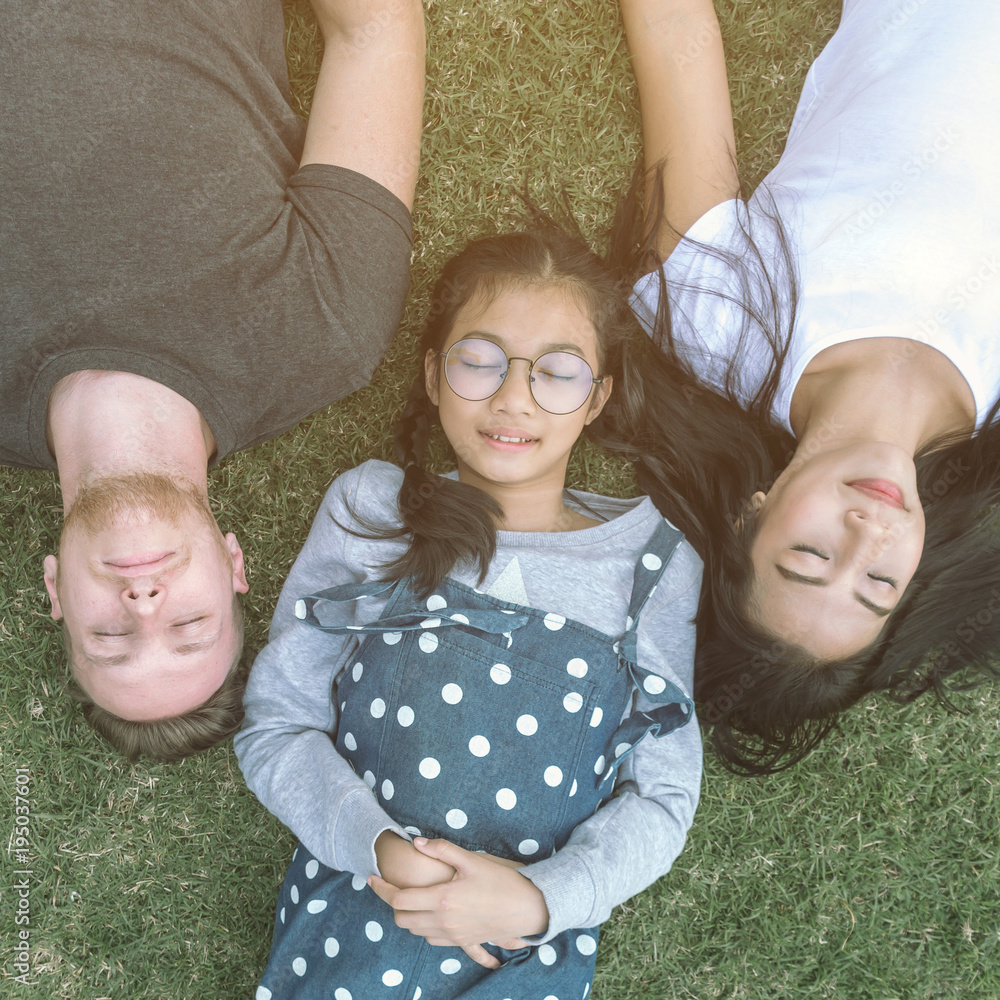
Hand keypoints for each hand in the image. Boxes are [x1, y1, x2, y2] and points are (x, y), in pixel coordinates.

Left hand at [368, 837, 549, 969]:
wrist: (527, 909)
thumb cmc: (501, 881)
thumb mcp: (471, 860)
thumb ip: (442, 849)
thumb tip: (416, 842)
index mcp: (442, 899)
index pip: (399, 899)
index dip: (381, 888)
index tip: (373, 877)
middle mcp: (443, 921)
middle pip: (402, 918)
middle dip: (392, 903)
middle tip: (391, 886)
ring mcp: (451, 935)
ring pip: (414, 931)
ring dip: (408, 915)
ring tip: (410, 896)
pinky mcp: (461, 942)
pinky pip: (431, 940)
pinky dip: (424, 927)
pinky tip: (430, 912)